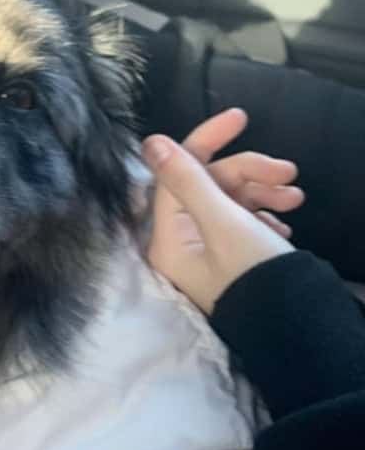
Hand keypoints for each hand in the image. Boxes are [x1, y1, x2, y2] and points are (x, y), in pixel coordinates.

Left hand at [144, 109, 298, 312]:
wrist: (298, 332)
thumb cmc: (256, 275)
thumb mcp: (223, 221)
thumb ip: (187, 179)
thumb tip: (150, 142)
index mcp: (167, 239)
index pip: (177, 172)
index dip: (208, 140)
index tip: (241, 117)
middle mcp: (179, 247)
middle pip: (207, 186)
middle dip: (249, 173)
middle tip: (288, 175)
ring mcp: (204, 256)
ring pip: (229, 203)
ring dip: (262, 193)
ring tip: (295, 200)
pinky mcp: (229, 264)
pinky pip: (240, 225)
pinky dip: (262, 217)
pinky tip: (283, 225)